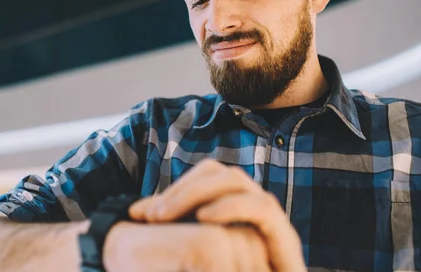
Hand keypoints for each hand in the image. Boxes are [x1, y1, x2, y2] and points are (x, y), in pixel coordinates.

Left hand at [129, 159, 305, 271]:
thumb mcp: (194, 249)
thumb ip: (173, 227)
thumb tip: (135, 211)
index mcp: (233, 204)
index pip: (205, 175)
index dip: (174, 187)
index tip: (139, 212)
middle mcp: (252, 204)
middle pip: (218, 172)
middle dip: (181, 188)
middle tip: (152, 215)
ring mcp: (270, 219)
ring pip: (236, 181)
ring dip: (198, 192)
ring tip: (168, 215)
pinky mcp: (285, 237)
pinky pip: (261, 207)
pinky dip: (230, 205)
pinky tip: (204, 217)